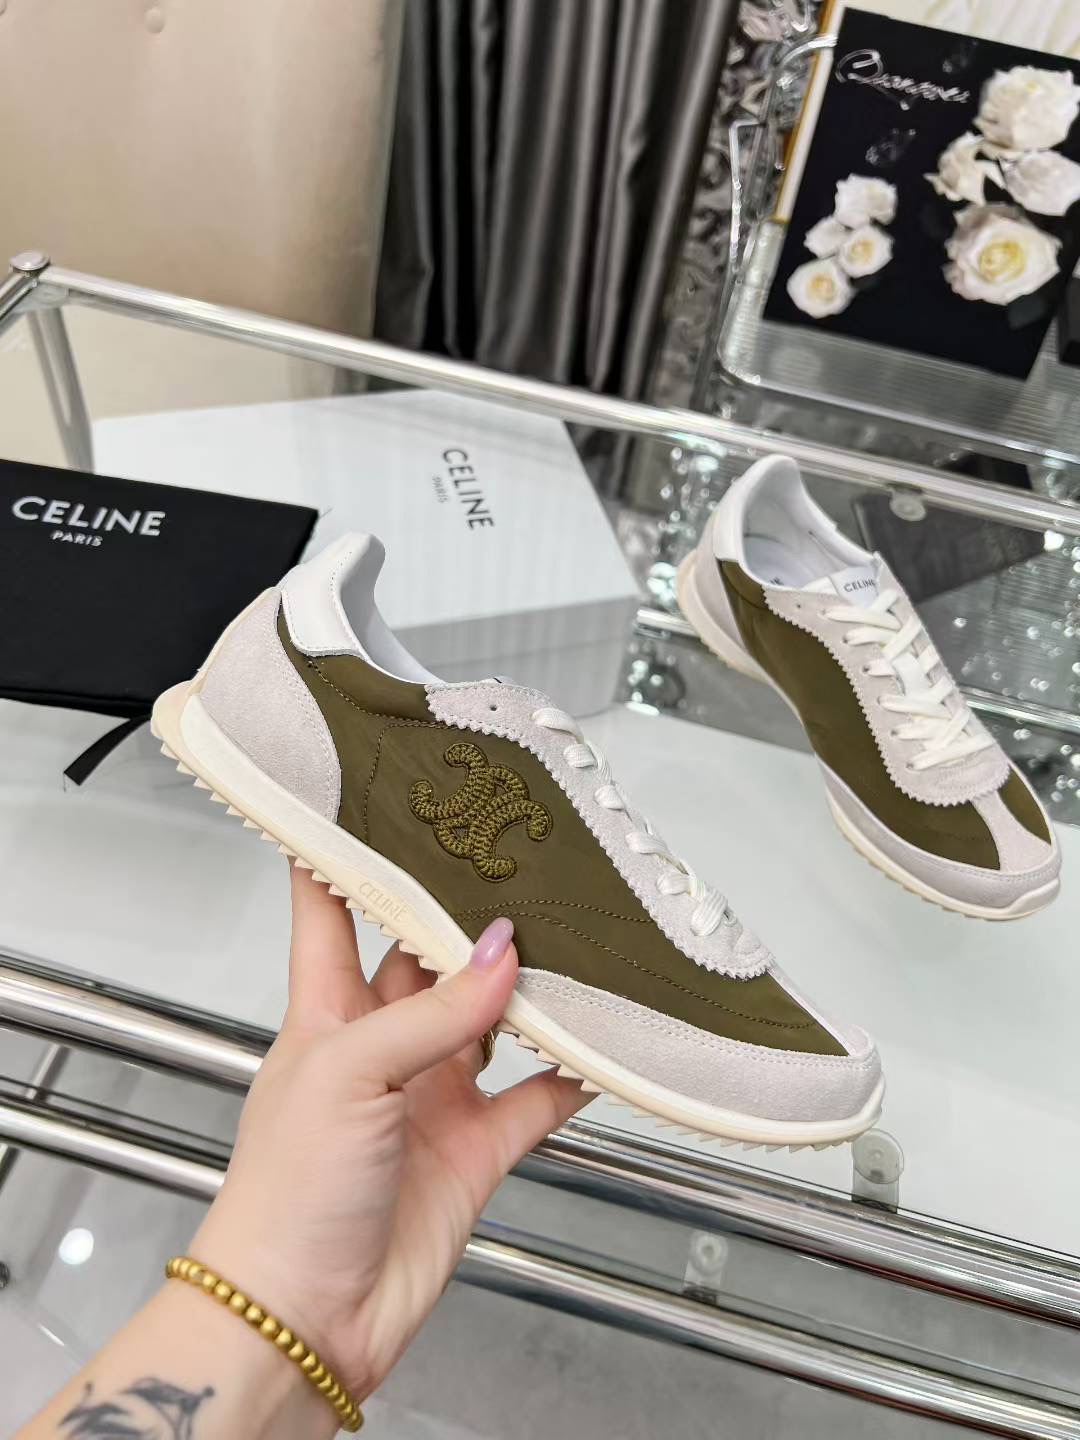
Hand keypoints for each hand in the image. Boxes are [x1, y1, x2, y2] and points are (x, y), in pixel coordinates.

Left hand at [190, 863, 586, 1403]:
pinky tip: (601, 1045)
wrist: (304, 1317)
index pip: (326, 906)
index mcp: (326, 1009)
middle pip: (428, 954)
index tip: (374, 793)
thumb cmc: (284, 1196)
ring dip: (528, 988)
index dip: (342, 849)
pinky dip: (571, 1072)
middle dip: (467, 913)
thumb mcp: (347, 1074)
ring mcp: (430, 1094)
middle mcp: (380, 1042)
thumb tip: (505, 954)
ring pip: (491, 1018)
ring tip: (573, 940)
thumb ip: (433, 1012)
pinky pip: (536, 1097)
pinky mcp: (474, 1148)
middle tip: (516, 863)